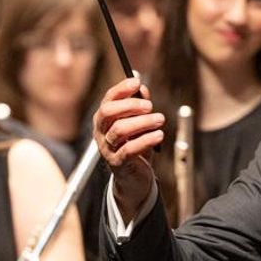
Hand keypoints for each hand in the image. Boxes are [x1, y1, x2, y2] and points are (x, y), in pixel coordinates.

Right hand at [94, 76, 164, 221]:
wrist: (134, 179)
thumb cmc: (135, 147)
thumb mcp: (139, 124)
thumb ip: (140, 106)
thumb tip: (142, 89)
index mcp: (104, 120)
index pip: (108, 100)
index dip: (121, 89)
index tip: (137, 82)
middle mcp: (101, 133)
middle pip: (108, 112)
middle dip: (130, 105)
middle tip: (150, 106)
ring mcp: (107, 148)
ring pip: (119, 130)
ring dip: (142, 122)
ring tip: (160, 120)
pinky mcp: (117, 163)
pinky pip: (129, 150)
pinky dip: (146, 140)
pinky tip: (159, 135)